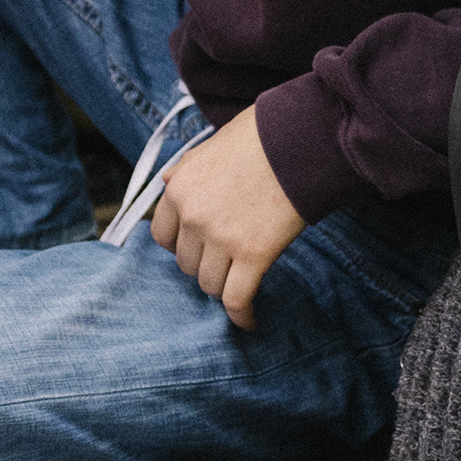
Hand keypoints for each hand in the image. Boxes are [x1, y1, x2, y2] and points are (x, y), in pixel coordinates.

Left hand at [150, 104, 305, 329]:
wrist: (298, 140)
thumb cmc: (259, 138)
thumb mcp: (209, 146)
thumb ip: (186, 169)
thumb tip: (168, 181)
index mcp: (177, 188)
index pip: (162, 237)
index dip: (181, 247)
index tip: (198, 250)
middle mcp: (192, 215)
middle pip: (187, 264)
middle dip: (205, 266)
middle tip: (226, 264)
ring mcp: (220, 237)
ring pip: (209, 285)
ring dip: (223, 289)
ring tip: (240, 286)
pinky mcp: (253, 253)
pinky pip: (237, 298)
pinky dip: (242, 316)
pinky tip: (250, 322)